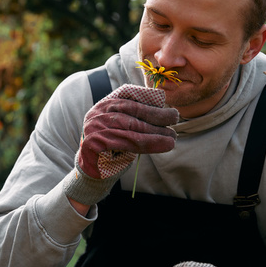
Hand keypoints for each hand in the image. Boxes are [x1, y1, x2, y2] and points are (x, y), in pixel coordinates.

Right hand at [63, 84, 177, 205]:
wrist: (91, 172)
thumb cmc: (111, 149)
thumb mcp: (122, 129)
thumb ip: (136, 118)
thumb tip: (164, 112)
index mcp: (104, 105)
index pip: (126, 93)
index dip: (146, 96)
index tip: (163, 101)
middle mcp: (97, 113)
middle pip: (132, 109)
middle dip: (155, 114)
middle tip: (175, 117)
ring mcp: (94, 127)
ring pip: (132, 126)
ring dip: (156, 131)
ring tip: (173, 136)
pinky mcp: (95, 143)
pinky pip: (129, 142)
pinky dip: (150, 143)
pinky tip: (165, 144)